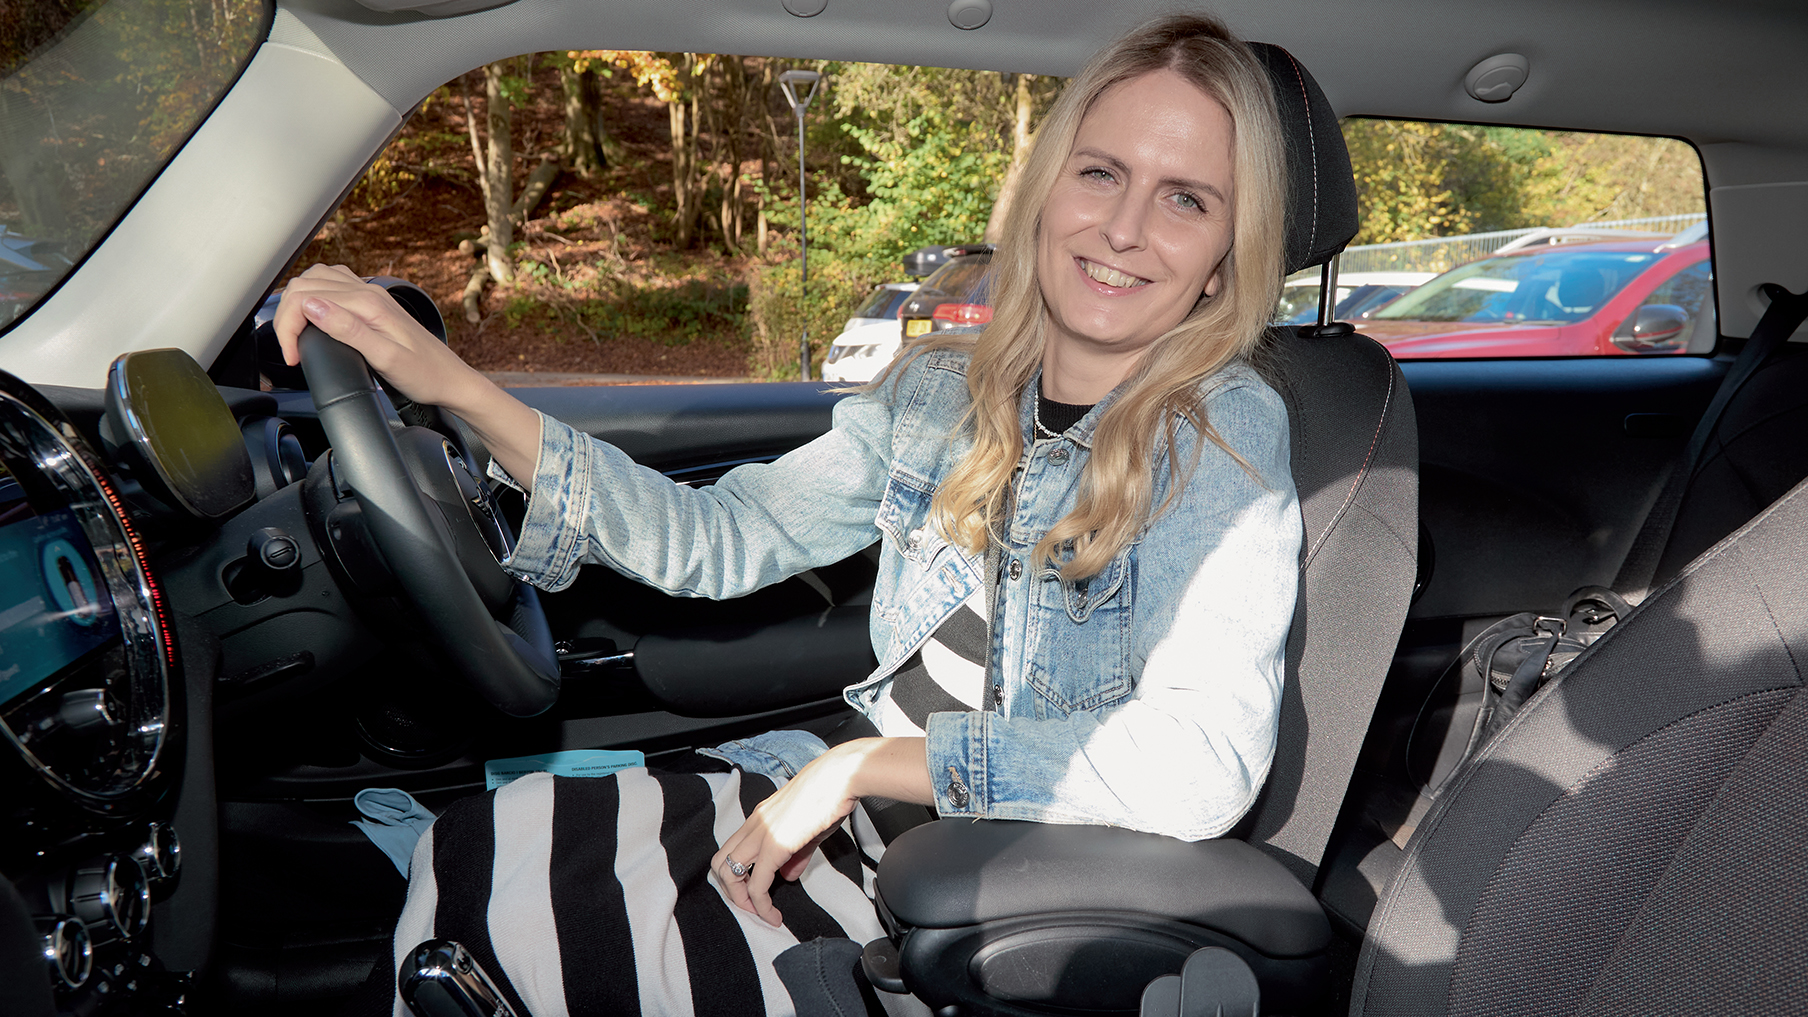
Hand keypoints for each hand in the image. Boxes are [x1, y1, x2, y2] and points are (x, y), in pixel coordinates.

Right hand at [272, 264, 542, 483]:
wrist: (451, 380)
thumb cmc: (424, 375)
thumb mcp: (385, 359)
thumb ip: (347, 330)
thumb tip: (312, 307)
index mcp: (367, 303)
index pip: (305, 298)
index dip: (288, 328)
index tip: (293, 357)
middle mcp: (367, 291)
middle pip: (304, 284)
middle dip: (286, 315)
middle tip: (291, 349)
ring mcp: (370, 294)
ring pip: (315, 279)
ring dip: (296, 302)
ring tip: (297, 334)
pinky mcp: (373, 302)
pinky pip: (333, 283)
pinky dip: (314, 295)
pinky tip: (314, 316)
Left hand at [711, 737, 930, 925]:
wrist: (841, 777)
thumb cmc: (831, 795)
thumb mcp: (809, 830)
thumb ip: (796, 854)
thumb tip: (788, 876)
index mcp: (760, 818)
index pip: (731, 851)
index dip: (736, 877)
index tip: (755, 893)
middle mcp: (754, 824)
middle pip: (719, 864)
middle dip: (732, 892)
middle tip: (753, 907)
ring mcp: (761, 833)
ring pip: (729, 874)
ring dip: (741, 901)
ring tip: (761, 914)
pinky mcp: (775, 844)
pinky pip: (757, 882)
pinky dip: (761, 905)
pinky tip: (773, 915)